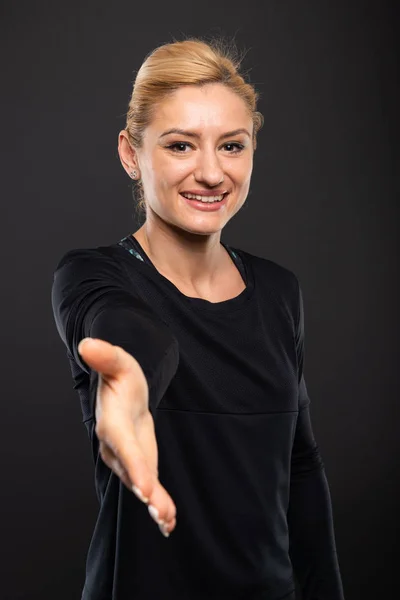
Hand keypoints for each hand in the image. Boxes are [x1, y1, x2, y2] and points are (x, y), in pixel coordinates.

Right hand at [78, 337, 176, 535]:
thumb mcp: (119, 362)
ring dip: (154, 503)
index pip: (123, 445)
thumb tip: (87, 344)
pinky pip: (147, 485)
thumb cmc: (121, 375)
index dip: (134, 465)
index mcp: (112, 422)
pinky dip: (157, 503)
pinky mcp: (139, 463)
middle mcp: (116, 446)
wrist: (123, 390)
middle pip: (131, 470)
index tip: (145, 485)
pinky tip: (169, 521)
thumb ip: (106, 356)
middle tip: (161, 512)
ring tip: (168, 522)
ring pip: (140, 482)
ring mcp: (126, 458)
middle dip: (145, 491)